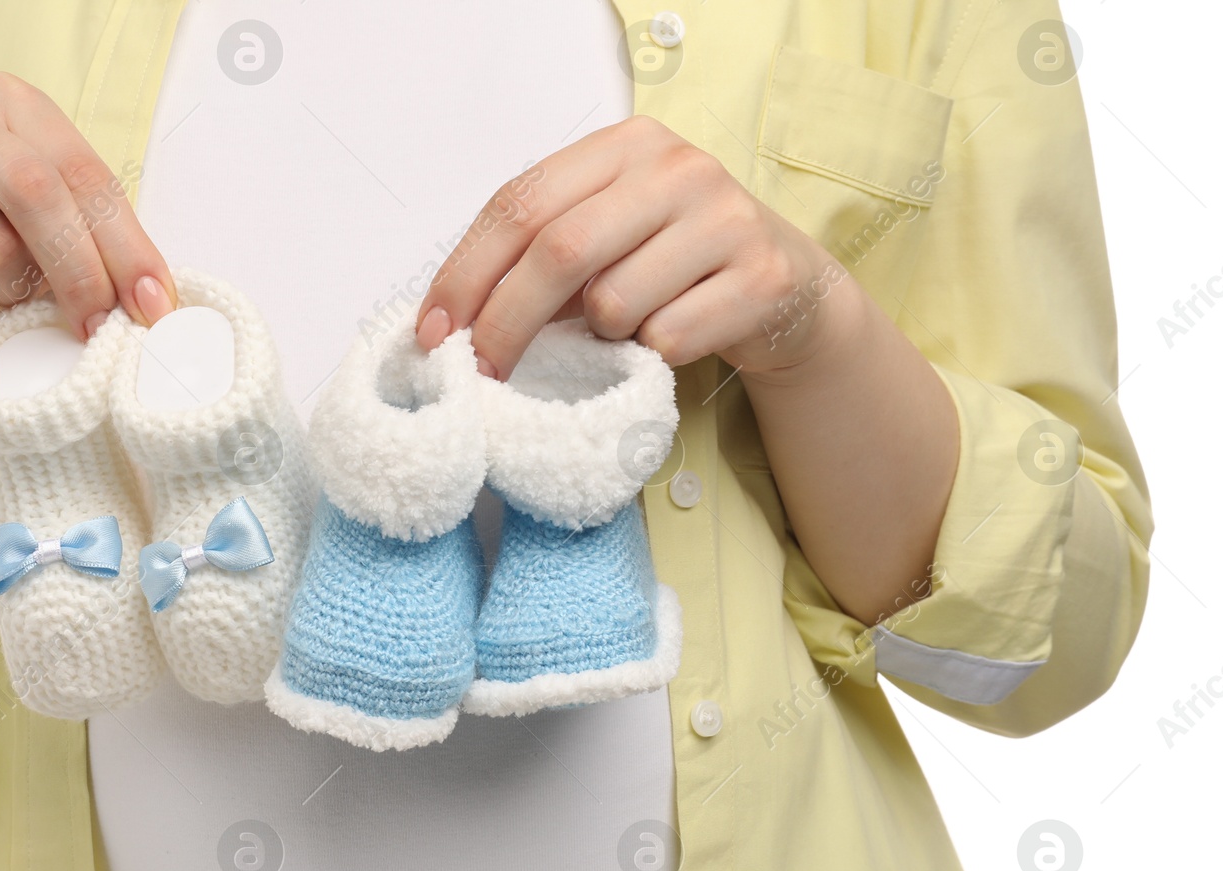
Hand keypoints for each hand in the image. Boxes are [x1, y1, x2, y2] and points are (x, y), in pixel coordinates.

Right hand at [0, 71, 174, 341]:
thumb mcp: (59, 227)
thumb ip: (105, 245)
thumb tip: (157, 304)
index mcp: (12, 105)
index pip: (84, 175)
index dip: (127, 249)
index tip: (154, 307)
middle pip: (36, 195)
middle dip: (81, 274)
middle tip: (99, 327)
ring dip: (16, 295)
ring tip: (10, 298)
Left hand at [415, 115, 857, 381]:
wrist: (787, 292)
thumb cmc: (674, 268)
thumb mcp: (608, 240)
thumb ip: (541, 256)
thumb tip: (452, 319)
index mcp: (625, 146)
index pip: (520, 202)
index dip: (466, 272)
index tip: (435, 329)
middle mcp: (677, 168)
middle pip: (558, 251)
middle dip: (506, 322)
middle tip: (483, 371)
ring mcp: (724, 218)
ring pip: (613, 303)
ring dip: (599, 339)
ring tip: (625, 330)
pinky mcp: (759, 276)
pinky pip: (666, 339)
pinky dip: (650, 358)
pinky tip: (672, 339)